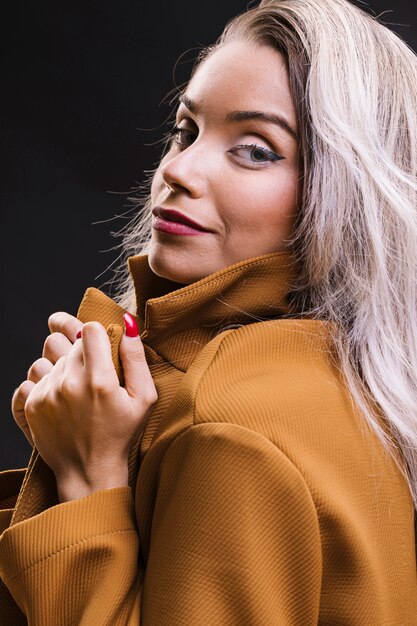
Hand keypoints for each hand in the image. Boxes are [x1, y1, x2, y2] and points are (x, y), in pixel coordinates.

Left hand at [12, 315, 156, 501]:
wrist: (88, 472)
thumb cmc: (121, 433)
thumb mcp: (144, 398)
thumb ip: (136, 358)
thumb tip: (127, 324)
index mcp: (100, 380)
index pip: (90, 330)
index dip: (98, 337)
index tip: (103, 352)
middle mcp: (70, 384)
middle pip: (69, 342)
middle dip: (82, 353)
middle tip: (92, 376)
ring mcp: (47, 394)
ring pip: (49, 356)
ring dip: (62, 367)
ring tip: (75, 387)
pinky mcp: (31, 405)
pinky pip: (33, 376)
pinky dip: (46, 383)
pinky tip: (60, 398)